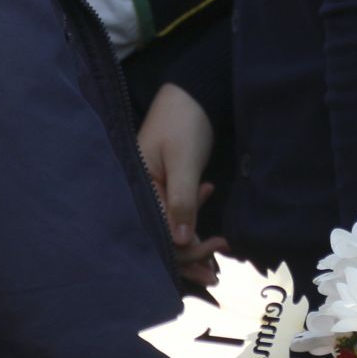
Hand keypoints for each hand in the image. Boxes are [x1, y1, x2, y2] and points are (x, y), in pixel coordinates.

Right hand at [139, 84, 227, 282]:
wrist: (194, 95)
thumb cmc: (185, 123)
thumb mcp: (183, 162)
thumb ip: (181, 200)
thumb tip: (182, 242)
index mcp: (136, 187)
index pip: (155, 233)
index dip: (182, 252)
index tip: (213, 256)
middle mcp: (140, 193)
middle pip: (160, 236)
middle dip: (188, 254)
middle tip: (220, 263)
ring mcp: (153, 190)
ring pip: (169, 228)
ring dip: (193, 242)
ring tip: (219, 250)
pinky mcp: (167, 186)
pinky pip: (176, 214)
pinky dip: (193, 222)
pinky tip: (211, 221)